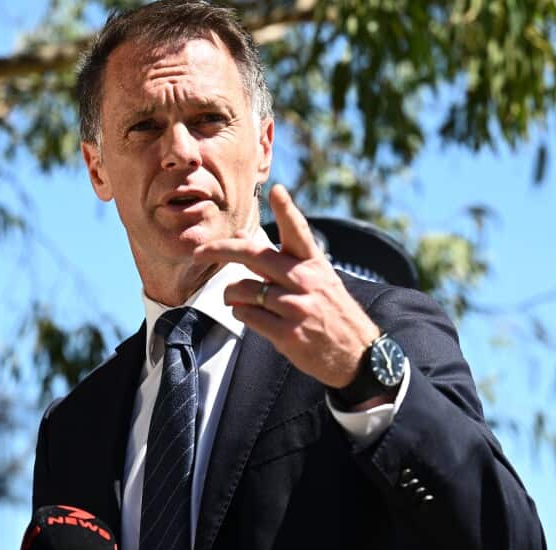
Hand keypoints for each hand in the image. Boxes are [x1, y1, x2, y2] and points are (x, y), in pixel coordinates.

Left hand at [192, 185, 379, 389]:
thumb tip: (240, 234)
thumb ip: (278, 257)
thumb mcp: (315, 279)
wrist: (358, 354)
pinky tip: (251, 316)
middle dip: (219, 251)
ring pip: (242, 289)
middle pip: (252, 255)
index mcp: (312, 264)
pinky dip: (241, 314)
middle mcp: (305, 281)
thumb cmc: (329, 311)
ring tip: (237, 299)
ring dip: (231, 294)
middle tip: (197, 253)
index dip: (287, 210)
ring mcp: (296, 307)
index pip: (298, 231)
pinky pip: (245, 316)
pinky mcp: (288, 333)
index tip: (277, 190)